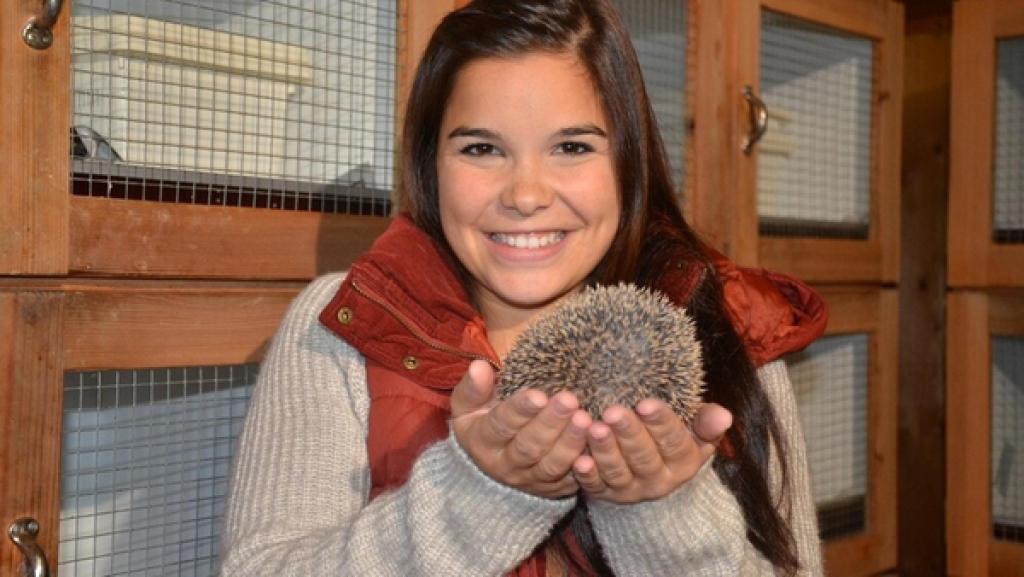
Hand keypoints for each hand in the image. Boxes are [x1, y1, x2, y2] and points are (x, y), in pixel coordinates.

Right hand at [449, 360, 592, 497]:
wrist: (490, 465)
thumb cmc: (482, 422)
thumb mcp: (468, 406)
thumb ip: (473, 388)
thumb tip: (479, 366)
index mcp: (483, 441)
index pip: (500, 426)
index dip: (519, 411)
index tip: (538, 395)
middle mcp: (506, 466)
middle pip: (529, 447)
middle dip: (551, 423)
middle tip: (569, 400)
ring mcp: (531, 480)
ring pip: (552, 465)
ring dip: (570, 442)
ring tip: (585, 419)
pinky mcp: (553, 488)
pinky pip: (571, 479)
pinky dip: (585, 463)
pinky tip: (597, 442)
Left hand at [572, 400, 732, 502]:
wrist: (652, 475)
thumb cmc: (673, 441)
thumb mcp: (695, 433)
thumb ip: (706, 422)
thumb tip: (725, 415)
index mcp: (684, 462)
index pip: (674, 441)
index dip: (661, 422)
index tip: (645, 403)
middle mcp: (659, 480)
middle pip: (643, 456)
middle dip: (628, 433)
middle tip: (613, 411)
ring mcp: (630, 490)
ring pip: (618, 471)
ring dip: (605, 450)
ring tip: (594, 428)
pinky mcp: (605, 494)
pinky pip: (595, 487)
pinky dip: (586, 475)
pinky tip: (578, 460)